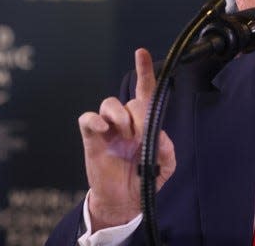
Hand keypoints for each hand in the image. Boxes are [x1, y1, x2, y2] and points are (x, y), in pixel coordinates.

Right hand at [78, 48, 176, 230]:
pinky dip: (94, 120)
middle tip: (138, 135)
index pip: (145, 92)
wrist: (123, 201)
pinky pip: (87, 119)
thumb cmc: (143, 180)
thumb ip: (167, 151)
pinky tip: (103, 130)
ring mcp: (108, 129)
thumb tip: (159, 137)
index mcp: (145, 124)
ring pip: (109, 103)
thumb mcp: (164, 167)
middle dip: (138, 114)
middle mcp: (126, 122)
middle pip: (132, 100)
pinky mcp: (92, 139)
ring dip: (119, 115)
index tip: (141, 53)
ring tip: (124, 134)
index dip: (144, 71)